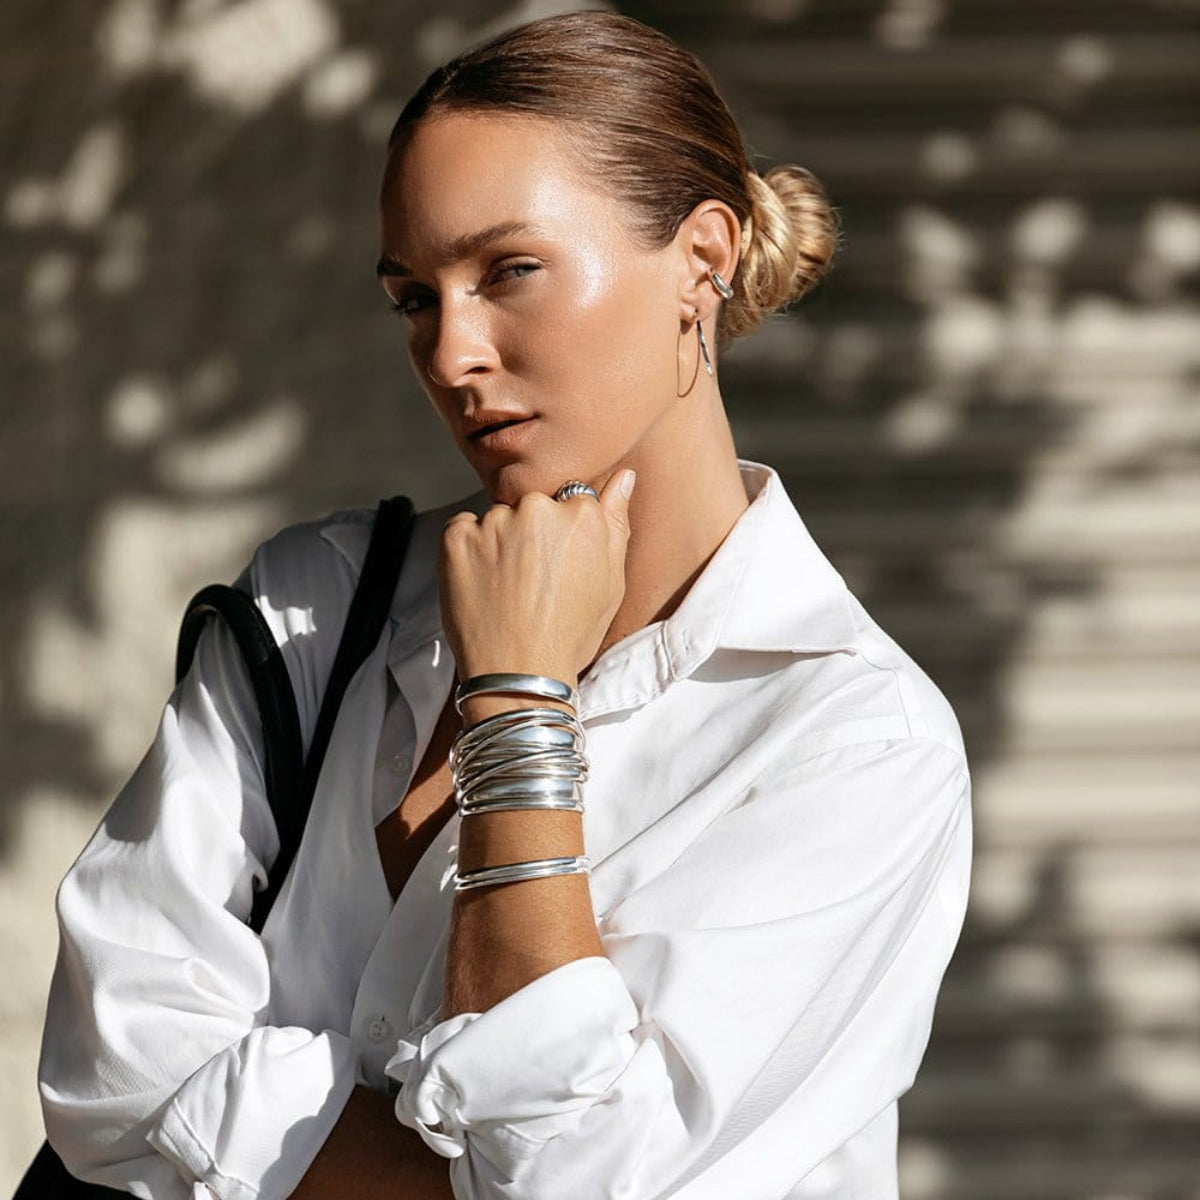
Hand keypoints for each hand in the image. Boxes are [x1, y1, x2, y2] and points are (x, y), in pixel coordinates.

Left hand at [437, 469, 636, 686]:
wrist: (518, 675)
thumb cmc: (569, 634)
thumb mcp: (610, 583)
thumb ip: (615, 522)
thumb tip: (623, 477)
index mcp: (581, 516)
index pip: (572, 500)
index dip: (565, 536)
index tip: (560, 566)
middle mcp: (537, 509)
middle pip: (533, 505)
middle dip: (532, 534)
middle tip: (533, 582)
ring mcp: (493, 522)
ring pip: (498, 519)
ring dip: (499, 542)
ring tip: (507, 589)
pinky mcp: (456, 537)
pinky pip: (463, 528)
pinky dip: (468, 551)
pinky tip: (483, 585)